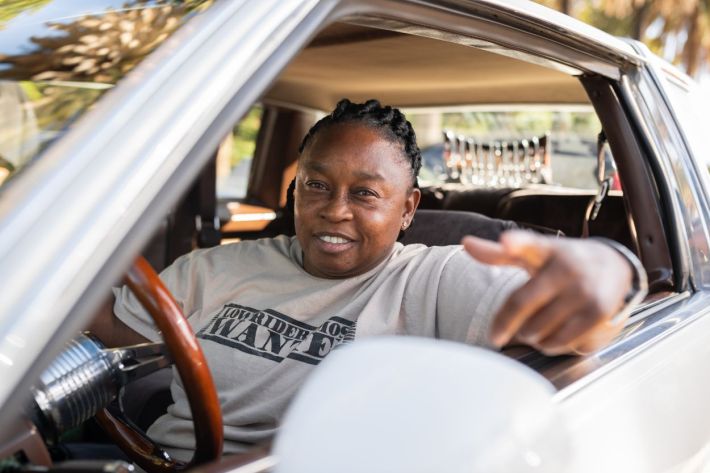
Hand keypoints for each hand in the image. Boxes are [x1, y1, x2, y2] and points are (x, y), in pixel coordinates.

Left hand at [462, 230, 632, 355]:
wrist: (614, 267)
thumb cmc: (561, 262)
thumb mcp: (532, 254)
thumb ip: (498, 253)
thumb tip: (465, 243)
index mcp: (546, 250)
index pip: (529, 244)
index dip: (516, 243)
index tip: (507, 242)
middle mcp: (566, 268)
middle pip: (521, 307)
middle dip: (510, 324)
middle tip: (511, 325)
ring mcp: (584, 291)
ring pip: (538, 330)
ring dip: (530, 336)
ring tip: (537, 327)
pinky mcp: (598, 314)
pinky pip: (559, 343)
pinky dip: (551, 345)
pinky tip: (556, 333)